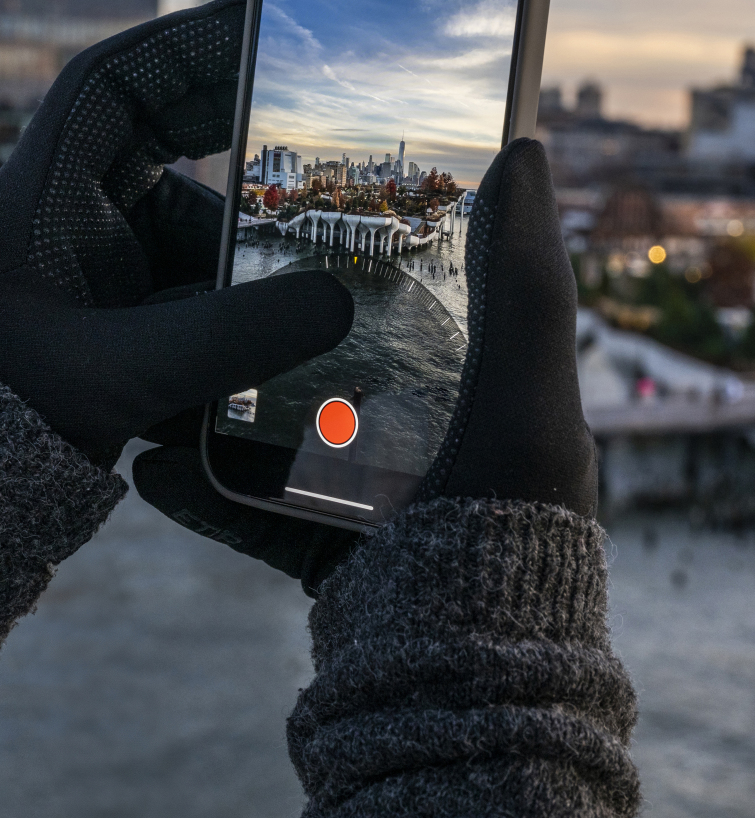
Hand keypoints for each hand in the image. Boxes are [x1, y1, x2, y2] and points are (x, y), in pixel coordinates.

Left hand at [0, 0, 353, 471]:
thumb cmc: (2, 421)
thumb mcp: (119, 373)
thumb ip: (232, 339)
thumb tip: (340, 304)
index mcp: (38, 198)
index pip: (111, 86)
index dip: (183, 42)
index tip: (254, 19)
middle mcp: (66, 222)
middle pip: (162, 146)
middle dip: (234, 149)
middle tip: (308, 144)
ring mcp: (93, 273)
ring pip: (188, 229)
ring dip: (240, 257)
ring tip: (295, 290)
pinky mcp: (117, 320)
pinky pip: (191, 287)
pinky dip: (229, 305)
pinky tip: (262, 345)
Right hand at [133, 135, 595, 593]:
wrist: (468, 669)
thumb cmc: (518, 516)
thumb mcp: (533, 384)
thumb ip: (530, 276)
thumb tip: (528, 147)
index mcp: (485, 389)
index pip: (429, 295)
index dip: (378, 250)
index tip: (318, 210)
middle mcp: (433, 435)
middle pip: (340, 358)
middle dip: (278, 325)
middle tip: (217, 280)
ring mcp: (376, 494)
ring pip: (285, 430)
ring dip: (226, 405)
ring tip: (170, 366)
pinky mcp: (330, 548)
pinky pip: (258, 508)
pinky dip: (210, 490)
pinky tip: (158, 464)